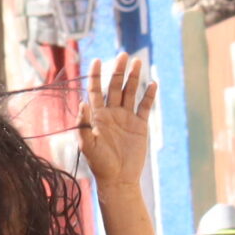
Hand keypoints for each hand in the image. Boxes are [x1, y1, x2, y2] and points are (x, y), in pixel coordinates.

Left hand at [76, 52, 156, 188]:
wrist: (118, 179)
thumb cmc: (100, 164)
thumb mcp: (88, 145)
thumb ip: (83, 125)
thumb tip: (82, 103)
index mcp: (97, 116)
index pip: (95, 90)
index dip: (96, 75)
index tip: (97, 60)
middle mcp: (111, 113)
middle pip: (114, 86)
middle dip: (118, 71)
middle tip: (123, 55)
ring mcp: (126, 118)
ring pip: (130, 92)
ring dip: (133, 78)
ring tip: (137, 62)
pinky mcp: (140, 125)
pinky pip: (145, 106)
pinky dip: (149, 95)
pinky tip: (152, 83)